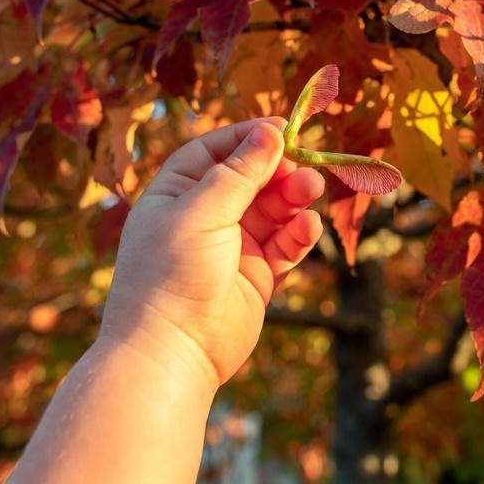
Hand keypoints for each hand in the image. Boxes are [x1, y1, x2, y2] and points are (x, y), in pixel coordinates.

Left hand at [103, 117, 324, 388]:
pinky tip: (308, 227)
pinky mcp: (256, 276)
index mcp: (175, 194)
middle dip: (279, 170)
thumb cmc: (171, 274)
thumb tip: (271, 132)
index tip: (282, 130)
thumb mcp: (202, 212)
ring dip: (293, 198)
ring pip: (272, 210)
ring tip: (312, 191)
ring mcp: (231, 247)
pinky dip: (298, 234)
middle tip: (305, 167)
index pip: (214, 151)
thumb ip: (240, 172)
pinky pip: (284, 245)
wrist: (171, 352)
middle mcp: (202, 217)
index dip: (247, 139)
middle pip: (250, 179)